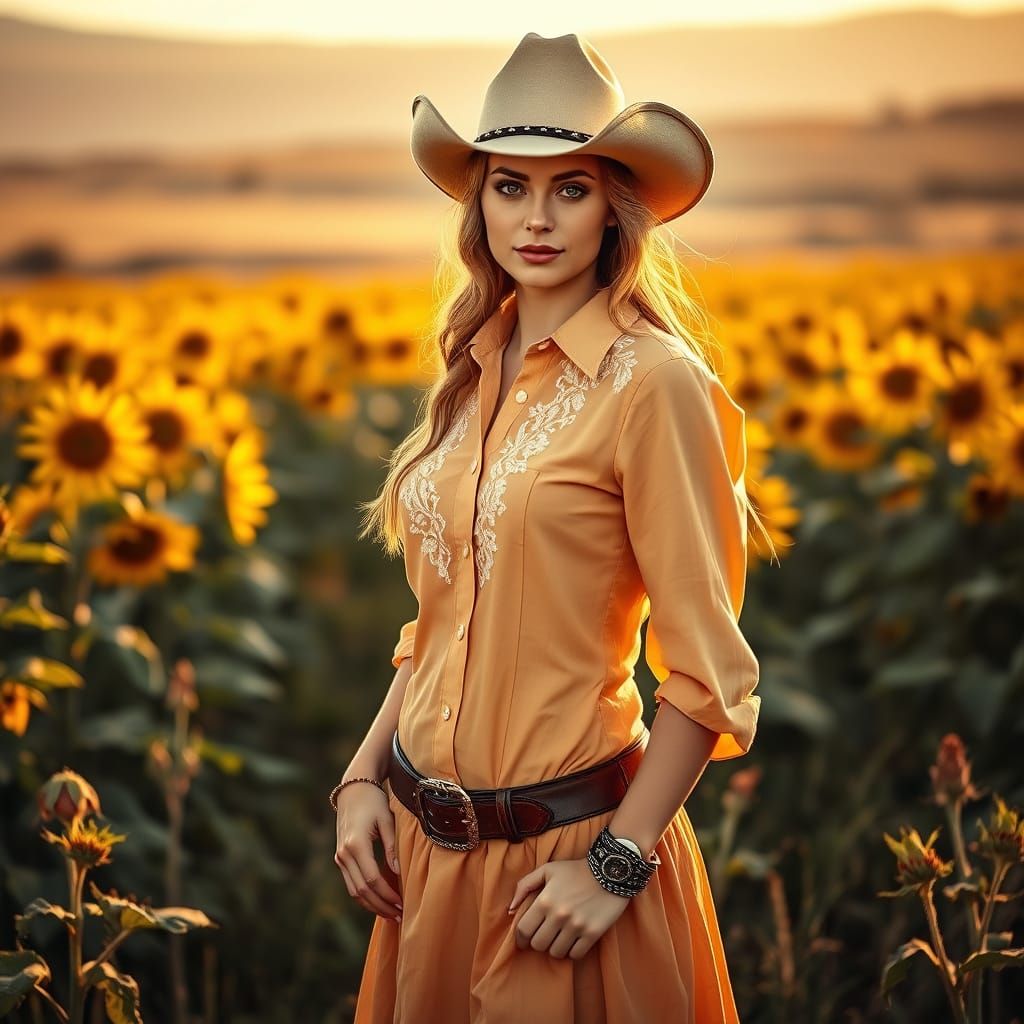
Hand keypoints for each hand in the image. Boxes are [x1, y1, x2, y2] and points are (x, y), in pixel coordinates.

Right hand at [334, 781, 402, 921]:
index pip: (371, 879)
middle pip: (361, 891)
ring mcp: (339, 857)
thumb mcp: (387, 820)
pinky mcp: (340, 858)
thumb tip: (399, 873)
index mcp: (356, 845)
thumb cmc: (374, 802)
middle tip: (400, 915)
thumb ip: (392, 846)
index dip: (387, 895)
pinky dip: (364, 895)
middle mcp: (344, 854)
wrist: (353, 789)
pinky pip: (351, 883)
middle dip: (381, 906)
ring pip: (354, 891)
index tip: (403, 903)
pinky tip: (379, 900)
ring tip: (392, 913)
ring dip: (372, 905)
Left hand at [508, 858, 629, 959]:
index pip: (524, 930)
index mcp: (545, 900)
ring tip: (559, 938)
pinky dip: (572, 951)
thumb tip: (510, 909)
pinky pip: (575, 955)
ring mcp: (577, 926)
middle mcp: (559, 915)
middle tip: (544, 936)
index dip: (520, 938)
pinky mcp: (593, 933)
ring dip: (555, 947)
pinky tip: (573, 941)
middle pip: (538, 944)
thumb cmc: (576, 870)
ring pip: (556, 952)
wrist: (610, 871)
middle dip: (538, 942)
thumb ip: (524, 886)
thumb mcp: (547, 870)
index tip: (524, 940)